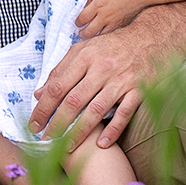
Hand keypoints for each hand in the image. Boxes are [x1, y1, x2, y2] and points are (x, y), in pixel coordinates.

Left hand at [27, 19, 185, 150]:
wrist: (151, 38)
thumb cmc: (112, 46)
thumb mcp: (83, 50)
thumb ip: (60, 70)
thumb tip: (39, 94)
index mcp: (85, 57)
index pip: (58, 86)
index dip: (44, 107)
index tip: (34, 124)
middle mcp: (102, 68)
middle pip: (74, 100)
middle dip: (57, 123)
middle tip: (45, 140)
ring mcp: (121, 80)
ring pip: (96, 110)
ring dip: (80, 131)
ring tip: (66, 147)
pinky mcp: (139, 90)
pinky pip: (124, 113)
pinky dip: (113, 130)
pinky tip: (101, 144)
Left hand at [75, 0, 149, 38]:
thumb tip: (85, 7)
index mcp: (98, 4)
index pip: (82, 18)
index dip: (77, 22)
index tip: (78, 23)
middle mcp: (105, 15)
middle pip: (88, 32)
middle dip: (81, 34)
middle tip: (81, 32)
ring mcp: (113, 23)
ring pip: (98, 37)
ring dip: (92, 38)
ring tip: (91, 35)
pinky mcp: (121, 27)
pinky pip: (109, 36)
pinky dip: (104, 38)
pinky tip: (102, 35)